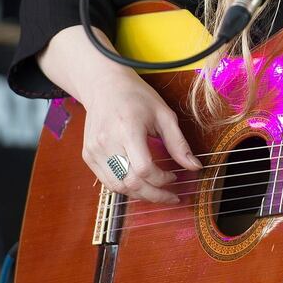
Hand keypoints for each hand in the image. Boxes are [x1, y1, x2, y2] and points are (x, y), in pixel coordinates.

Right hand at [38, 26, 202, 203]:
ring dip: (140, 194)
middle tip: (171, 197)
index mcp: (128, 129)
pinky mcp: (88, 155)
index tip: (175, 177)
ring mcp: (94, 150)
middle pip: (130, 183)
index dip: (161, 180)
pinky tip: (140, 183)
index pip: (144, 169)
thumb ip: (179, 143)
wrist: (104, 85)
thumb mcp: (164, 114)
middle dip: (154, 195)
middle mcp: (107, 142)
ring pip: (118, 186)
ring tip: (157, 192)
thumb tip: (195, 167)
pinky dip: (125, 187)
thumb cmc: (137, 97)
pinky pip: (107, 181)